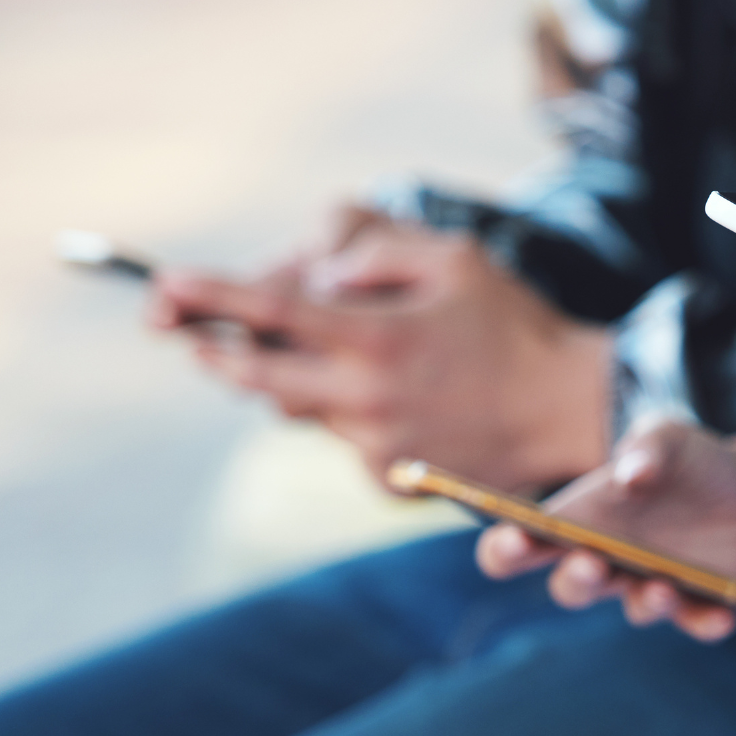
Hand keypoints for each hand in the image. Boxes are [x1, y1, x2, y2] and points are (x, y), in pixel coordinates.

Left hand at [150, 210, 612, 491]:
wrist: (571, 412)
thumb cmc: (517, 326)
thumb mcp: (459, 261)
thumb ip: (382, 253)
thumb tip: (321, 273)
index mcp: (379, 338)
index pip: (271, 312)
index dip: (210, 296)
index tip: (164, 284)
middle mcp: (366, 398)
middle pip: (255, 379)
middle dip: (218, 353)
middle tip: (197, 336)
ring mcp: (374, 447)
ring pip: (297, 413)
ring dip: (293, 382)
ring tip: (340, 357)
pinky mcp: (388, 482)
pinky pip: (341, 443)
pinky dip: (347, 417)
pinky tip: (401, 401)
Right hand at [475, 420, 735, 641]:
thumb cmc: (692, 461)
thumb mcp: (671, 436)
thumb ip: (649, 444)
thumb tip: (631, 476)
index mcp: (581, 520)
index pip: (520, 547)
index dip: (506, 549)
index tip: (515, 537)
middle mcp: (608, 562)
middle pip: (572, 587)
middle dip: (577, 580)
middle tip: (591, 562)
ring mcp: (651, 586)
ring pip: (635, 608)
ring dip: (646, 602)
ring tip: (661, 586)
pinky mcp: (699, 603)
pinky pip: (696, 621)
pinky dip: (706, 622)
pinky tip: (722, 616)